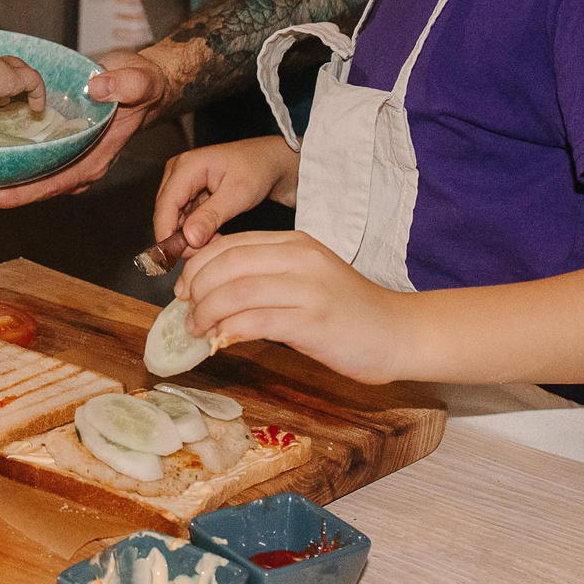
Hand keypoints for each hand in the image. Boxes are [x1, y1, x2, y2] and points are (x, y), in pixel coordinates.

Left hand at [0, 48, 175, 207]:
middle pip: (38, 187)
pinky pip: (37, 160)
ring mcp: (74, 158)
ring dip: (6, 178)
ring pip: (36, 176)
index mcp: (96, 157)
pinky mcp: (66, 146)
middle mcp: (83, 164)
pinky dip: (14, 161)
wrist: (147, 82)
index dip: (21, 193)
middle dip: (4, 192)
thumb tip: (99, 88)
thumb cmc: (143, 83)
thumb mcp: (140, 79)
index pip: (54, 183)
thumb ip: (125, 84)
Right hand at [152, 136, 294, 253]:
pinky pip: (184, 219)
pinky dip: (196, 232)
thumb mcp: (238, 193)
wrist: (269, 162)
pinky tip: (214, 235)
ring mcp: (181, 183)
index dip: (166, 233)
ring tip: (216, 241)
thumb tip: (189, 239)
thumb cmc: (257, 168)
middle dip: (182, 238)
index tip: (176, 257)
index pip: (165, 205)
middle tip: (207, 251)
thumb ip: (211, 216)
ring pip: (174, 220)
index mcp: (186, 166)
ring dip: (190, 236)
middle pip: (166, 214)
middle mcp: (177, 173)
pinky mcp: (187, 194)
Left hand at [175, 230, 411, 383]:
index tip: (183, 289)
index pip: (230, 244)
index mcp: (295, 243)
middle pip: (227, 264)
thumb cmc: (349, 311)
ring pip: (236, 291)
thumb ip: (265, 276)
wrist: (399, 332)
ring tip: (197, 330)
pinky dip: (230, 330)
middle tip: (185, 312)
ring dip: (207, 312)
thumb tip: (211, 290)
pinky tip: (221, 341)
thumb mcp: (306, 278)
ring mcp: (308, 288)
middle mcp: (300, 258)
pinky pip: (257, 321)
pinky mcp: (313, 321)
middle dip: (196, 289)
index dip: (197, 266)